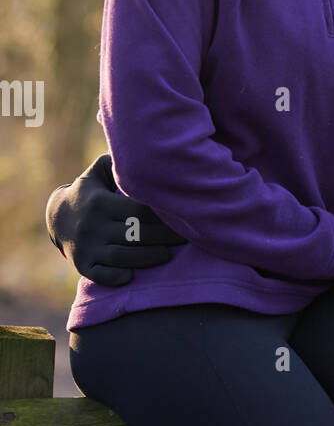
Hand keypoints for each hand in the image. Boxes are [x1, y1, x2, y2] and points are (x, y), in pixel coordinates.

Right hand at [45, 152, 186, 286]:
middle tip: (185, 237)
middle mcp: (92, 226)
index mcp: (100, 204)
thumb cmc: (89, 194)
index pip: (138, 210)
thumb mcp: (96, 174)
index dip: (162, 214)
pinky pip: (103, 275)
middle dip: (163, 237)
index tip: (182, 216)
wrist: (57, 219)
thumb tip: (142, 149)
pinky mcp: (83, 266)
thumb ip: (116, 162)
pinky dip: (118, 276)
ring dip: (148, 257)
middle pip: (135, 234)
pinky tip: (133, 275)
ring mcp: (87, 248)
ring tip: (167, 254)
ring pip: (124, 256)